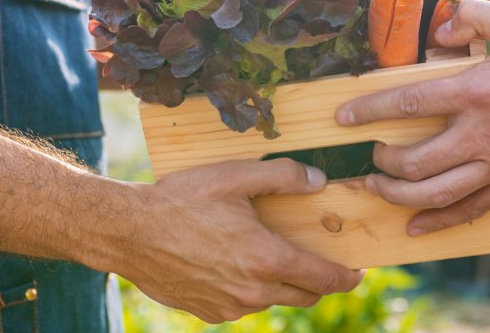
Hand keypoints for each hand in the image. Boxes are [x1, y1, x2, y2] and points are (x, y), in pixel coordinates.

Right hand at [118, 159, 361, 322]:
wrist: (129, 232)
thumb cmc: (182, 200)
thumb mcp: (236, 177)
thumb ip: (283, 176)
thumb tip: (319, 181)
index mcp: (266, 259)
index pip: (324, 279)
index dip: (348, 276)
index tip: (359, 270)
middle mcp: (252, 292)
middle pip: (305, 296)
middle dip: (320, 281)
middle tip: (321, 259)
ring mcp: (229, 307)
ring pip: (274, 300)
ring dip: (282, 283)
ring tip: (273, 254)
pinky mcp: (208, 312)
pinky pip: (243, 304)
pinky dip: (251, 288)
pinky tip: (237, 261)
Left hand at [335, 0, 489, 235]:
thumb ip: (474, 17)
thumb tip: (438, 28)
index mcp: (479, 89)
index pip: (407, 103)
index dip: (367, 110)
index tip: (341, 116)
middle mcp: (483, 133)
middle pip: (414, 162)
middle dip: (380, 163)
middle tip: (369, 154)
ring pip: (436, 195)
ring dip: (398, 196)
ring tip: (378, 189)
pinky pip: (470, 210)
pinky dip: (439, 222)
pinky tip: (416, 228)